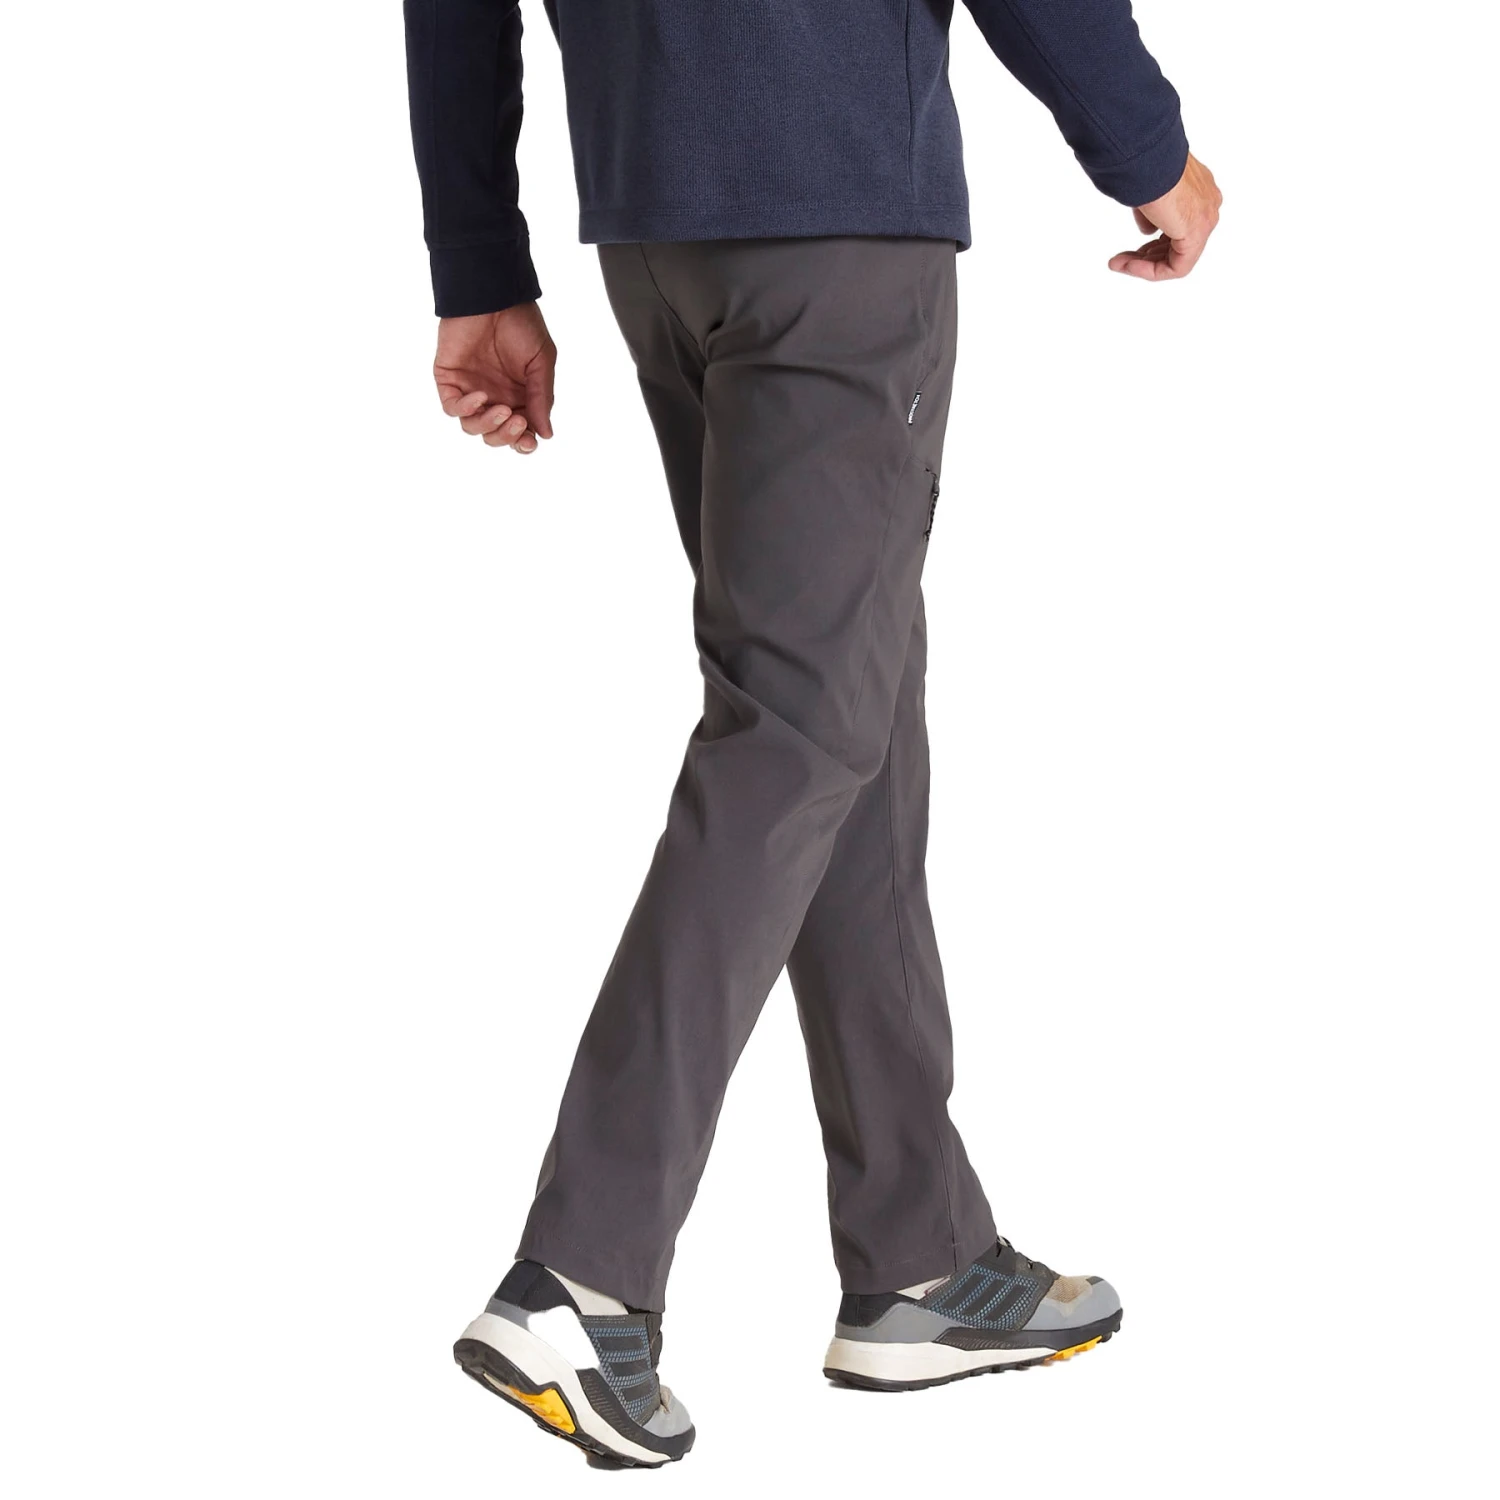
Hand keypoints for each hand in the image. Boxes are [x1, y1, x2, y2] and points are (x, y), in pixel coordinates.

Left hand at [434, 304, 555, 454]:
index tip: (530, 441)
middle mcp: (494, 397)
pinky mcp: (449, 380)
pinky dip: (465, 408)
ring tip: (503, 410)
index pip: (519, 433)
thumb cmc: (521, 324)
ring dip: (489, 425)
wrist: (494, 296)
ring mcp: (470, 390)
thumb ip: (542, 398)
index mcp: (518, 397)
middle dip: (507, 436)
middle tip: (518, 421)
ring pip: (473, 427)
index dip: (523, 443)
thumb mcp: (541, 363)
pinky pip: (451, 407)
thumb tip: (546, 434)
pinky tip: (481, 396)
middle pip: (495, 436)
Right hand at [1109, 153, 1221, 280]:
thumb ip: (1152, 212)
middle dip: (1146, 255)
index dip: (1152, 241)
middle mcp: (1207, 204)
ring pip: (1177, 257)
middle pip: (1177, 244)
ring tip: (1117, 263)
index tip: (1130, 246)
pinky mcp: (1197, 235)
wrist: (1149, 160)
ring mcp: (1205, 219)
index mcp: (1200, 189)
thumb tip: (1148, 229)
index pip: (1178, 226)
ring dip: (1143, 264)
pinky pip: (1176, 267)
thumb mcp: (1148, 190)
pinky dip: (1150, 270)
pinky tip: (1128, 265)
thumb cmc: (1145, 164)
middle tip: (1120, 259)